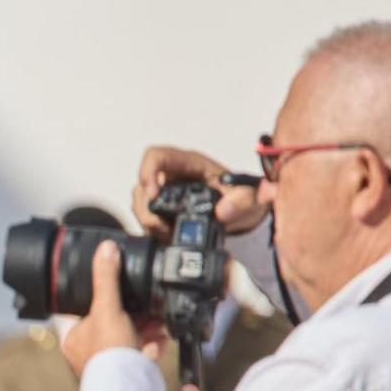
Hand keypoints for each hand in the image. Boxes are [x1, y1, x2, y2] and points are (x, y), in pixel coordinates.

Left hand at [62, 242, 166, 376]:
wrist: (129, 390)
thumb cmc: (109, 353)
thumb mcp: (107, 308)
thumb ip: (106, 278)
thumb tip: (105, 249)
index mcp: (73, 336)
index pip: (82, 307)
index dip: (100, 295)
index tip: (117, 288)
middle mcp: (87, 349)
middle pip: (113, 319)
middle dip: (135, 313)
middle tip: (147, 309)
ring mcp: (108, 360)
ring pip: (130, 334)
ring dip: (147, 329)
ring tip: (156, 327)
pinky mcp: (127, 369)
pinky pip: (141, 350)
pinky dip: (152, 345)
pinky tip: (157, 344)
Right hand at [134, 145, 267, 235]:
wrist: (241, 212)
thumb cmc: (243, 197)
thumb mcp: (251, 197)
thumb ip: (243, 200)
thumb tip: (223, 211)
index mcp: (189, 163)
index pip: (156, 156)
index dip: (147, 172)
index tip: (153, 195)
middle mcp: (171, 174)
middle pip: (141, 184)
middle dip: (147, 209)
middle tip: (163, 227)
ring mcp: (162, 190)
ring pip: (139, 202)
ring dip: (148, 221)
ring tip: (168, 233)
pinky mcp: (159, 207)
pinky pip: (144, 216)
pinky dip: (151, 229)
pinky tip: (166, 235)